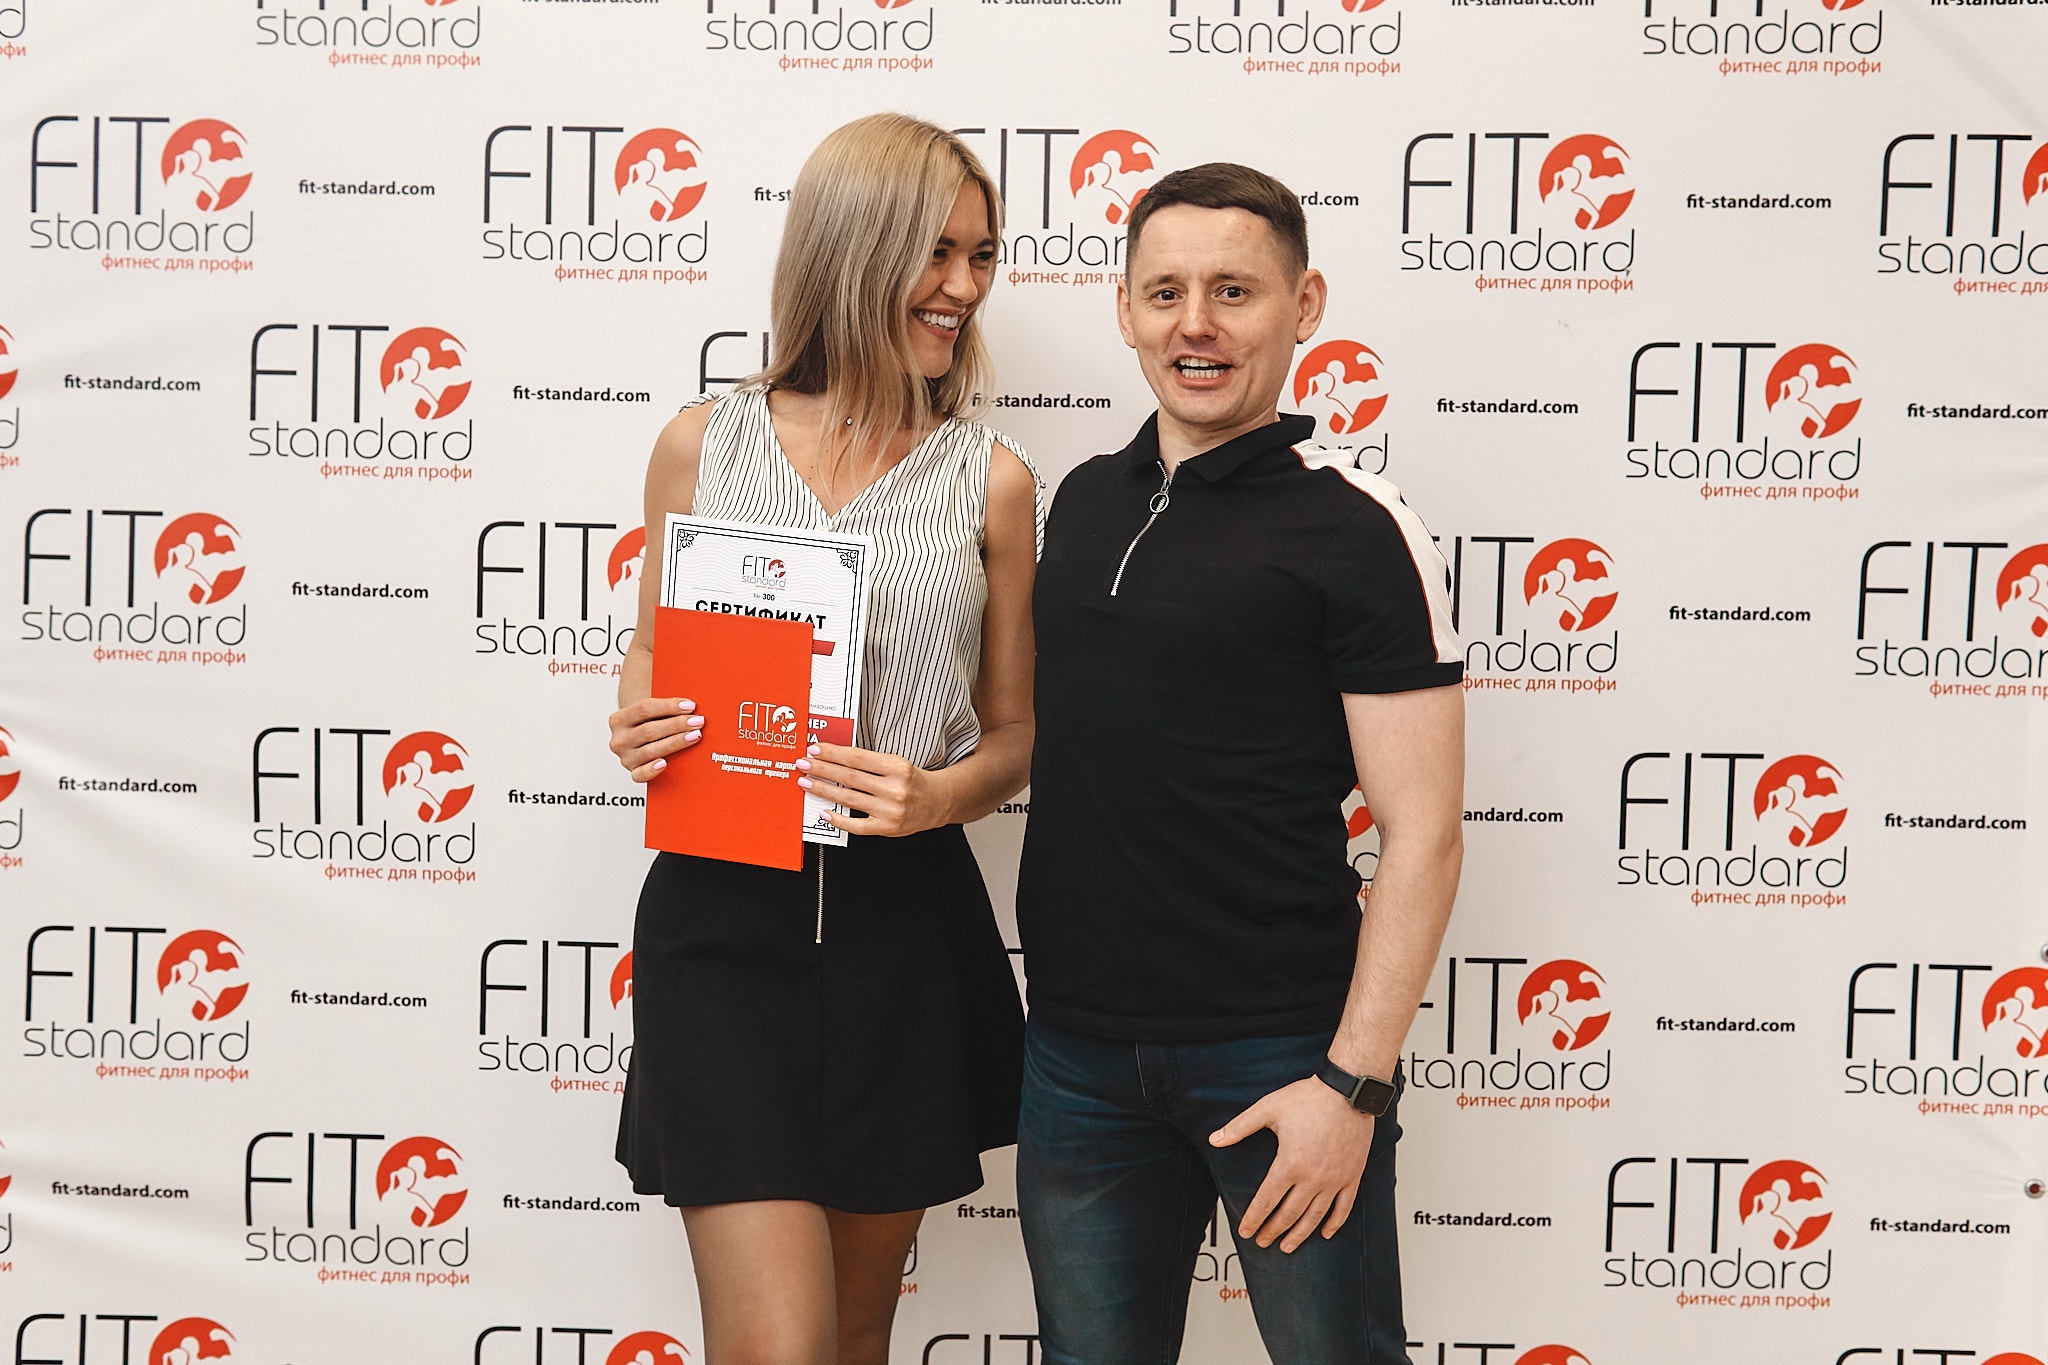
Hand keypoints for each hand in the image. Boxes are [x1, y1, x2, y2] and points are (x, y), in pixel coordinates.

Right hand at [608, 697, 704, 781]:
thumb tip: (690, 705)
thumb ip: (665, 707)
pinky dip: (652, 770)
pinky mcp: (633, 773)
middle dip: (677, 725)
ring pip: (650, 751)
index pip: (644, 709)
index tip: (690, 706)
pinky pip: (641, 775)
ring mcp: (625, 758)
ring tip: (695, 735)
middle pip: (649, 730)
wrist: (640, 741)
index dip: (669, 706)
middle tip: (697, 721)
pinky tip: (665, 763)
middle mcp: (619, 740)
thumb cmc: (650, 724)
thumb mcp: (651, 712)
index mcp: (618, 719)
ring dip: (675, 742)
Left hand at [796, 742, 952, 836]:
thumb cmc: (913, 781)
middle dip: (822, 769)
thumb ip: (869, 761)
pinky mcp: (887, 828)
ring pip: (849, 799)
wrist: (937, 802)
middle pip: (849, 777)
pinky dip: (838, 819)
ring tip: (807, 783)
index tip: (815, 749)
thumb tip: (834, 757)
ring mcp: (890, 811)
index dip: (833, 753)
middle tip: (803, 764)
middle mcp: (895, 789)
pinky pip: (856, 826)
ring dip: (824, 790)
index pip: (857, 758)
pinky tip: (824, 812)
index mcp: (898, 768)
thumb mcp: (897, 763)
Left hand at [1209, 1077, 1372, 1252]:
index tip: (1246, 1231)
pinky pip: (1343, 1207)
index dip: (1254, 1219)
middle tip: (1263, 1242)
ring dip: (1299, 1234)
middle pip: (1289, 1214)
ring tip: (1288, 1246)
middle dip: (1273, 1230)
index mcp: (1289, 1164)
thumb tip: (1214, 1139)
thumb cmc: (1308, 1098)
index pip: (1266, 1201)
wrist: (1348, 1091)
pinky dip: (1333, 1223)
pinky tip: (1325, 1233)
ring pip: (1314, 1216)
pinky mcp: (1352, 1176)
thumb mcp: (1268, 1109)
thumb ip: (1239, 1127)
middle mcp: (1312, 1178)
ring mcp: (1334, 1180)